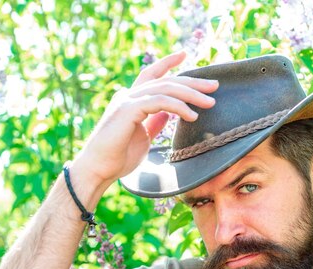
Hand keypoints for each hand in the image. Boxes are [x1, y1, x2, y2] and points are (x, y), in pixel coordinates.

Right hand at [75, 50, 218, 185]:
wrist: (98, 170)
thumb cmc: (118, 158)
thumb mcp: (143, 137)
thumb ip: (154, 122)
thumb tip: (169, 113)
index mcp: (131, 100)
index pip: (151, 74)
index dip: (167, 62)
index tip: (184, 54)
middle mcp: (128, 95)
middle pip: (165, 80)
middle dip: (192, 81)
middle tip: (214, 85)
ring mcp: (126, 101)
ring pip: (165, 88)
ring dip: (191, 94)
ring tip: (210, 103)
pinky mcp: (127, 110)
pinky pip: (158, 102)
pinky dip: (178, 106)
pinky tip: (192, 115)